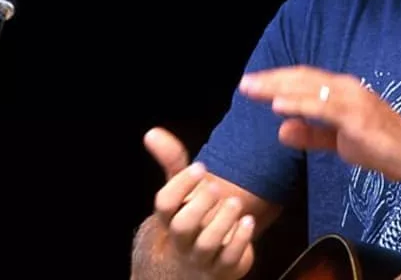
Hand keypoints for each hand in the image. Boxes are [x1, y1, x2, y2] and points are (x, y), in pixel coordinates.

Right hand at [144, 128, 255, 279]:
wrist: (200, 261)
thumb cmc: (192, 218)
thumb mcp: (181, 191)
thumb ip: (171, 163)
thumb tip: (152, 133)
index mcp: (170, 218)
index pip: (165, 204)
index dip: (180, 186)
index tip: (199, 167)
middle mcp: (182, 240)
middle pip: (182, 226)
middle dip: (199, 205)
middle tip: (216, 187)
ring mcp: (202, 258)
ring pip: (206, 244)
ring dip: (222, 222)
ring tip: (234, 203)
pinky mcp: (223, 269)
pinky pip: (229, 260)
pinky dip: (240, 241)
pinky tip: (248, 222)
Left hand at [239, 66, 400, 181]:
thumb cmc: (381, 146)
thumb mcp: (339, 141)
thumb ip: (312, 134)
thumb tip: (281, 130)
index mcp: (342, 90)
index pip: (304, 80)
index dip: (277, 80)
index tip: (252, 84)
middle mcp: (346, 88)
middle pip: (302, 79)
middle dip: (271, 80)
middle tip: (245, 83)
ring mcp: (352, 100)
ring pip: (308, 89)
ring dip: (278, 88)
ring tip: (253, 89)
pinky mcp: (356, 116)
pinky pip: (322, 107)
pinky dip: (299, 104)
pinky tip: (278, 106)